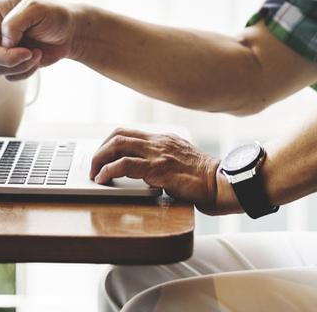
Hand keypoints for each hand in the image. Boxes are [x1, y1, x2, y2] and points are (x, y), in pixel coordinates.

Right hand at [0, 0, 77, 81]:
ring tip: (35, 52)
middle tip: (27, 52)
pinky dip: (25, 71)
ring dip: (19, 63)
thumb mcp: (35, 9)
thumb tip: (4, 41)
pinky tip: (36, 59)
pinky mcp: (13, 63)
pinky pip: (9, 76)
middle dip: (7, 57)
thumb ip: (14, 23)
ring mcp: (3, 48)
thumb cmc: (54, 14)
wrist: (72, 32)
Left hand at [88, 128, 239, 214]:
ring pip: (118, 145)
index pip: (130, 132)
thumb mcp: (184, 162)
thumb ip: (166, 162)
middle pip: (119, 135)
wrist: (222, 184)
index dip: (110, 143)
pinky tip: (103, 180)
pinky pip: (125, 165)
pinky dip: (108, 170)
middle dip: (100, 150)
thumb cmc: (207, 179)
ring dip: (99, 159)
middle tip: (93, 166)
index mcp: (166, 139)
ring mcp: (159, 154)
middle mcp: (160, 142)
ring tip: (94, 173)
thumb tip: (148, 174)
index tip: (102, 156)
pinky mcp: (159, 169)